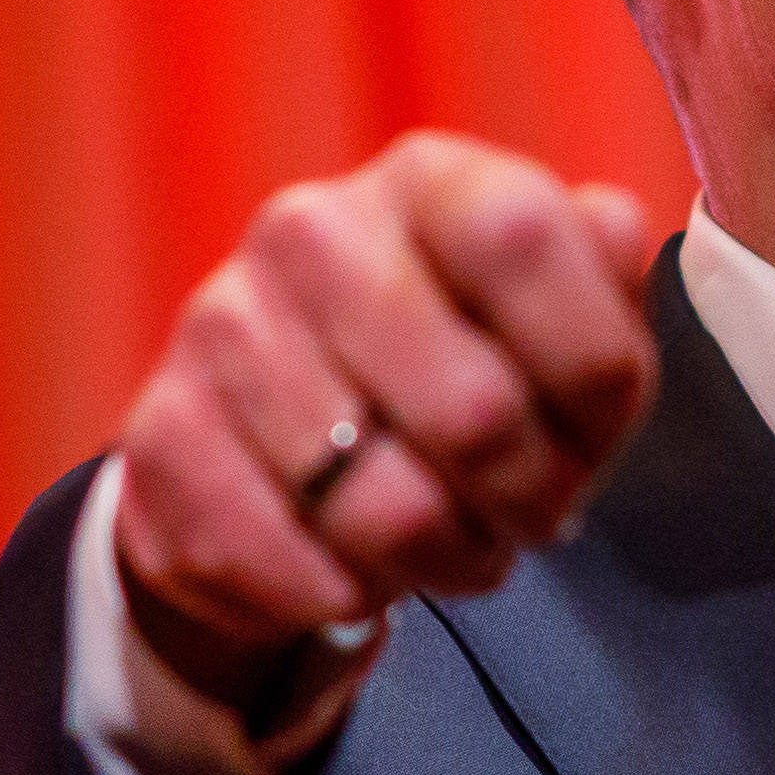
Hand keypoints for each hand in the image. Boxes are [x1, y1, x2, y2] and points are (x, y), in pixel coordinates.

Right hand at [111, 133, 659, 709]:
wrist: (282, 439)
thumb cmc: (462, 370)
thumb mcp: (558, 321)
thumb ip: (603, 279)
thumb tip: (614, 234)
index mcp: (427, 180)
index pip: (526, 242)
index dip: (591, 371)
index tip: (592, 427)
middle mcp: (311, 231)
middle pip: (474, 412)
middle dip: (527, 501)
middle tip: (525, 515)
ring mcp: (222, 327)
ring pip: (382, 511)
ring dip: (440, 559)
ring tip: (444, 542)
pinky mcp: (160, 434)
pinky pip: (287, 564)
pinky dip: (343, 594)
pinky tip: (352, 568)